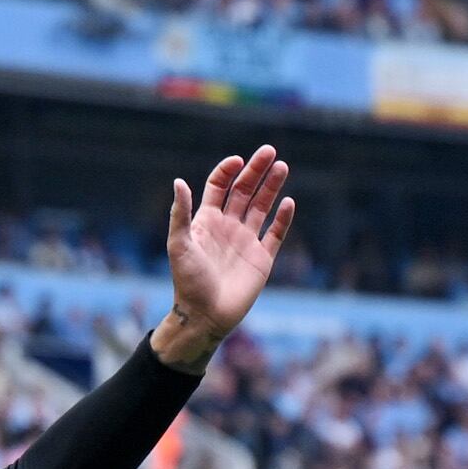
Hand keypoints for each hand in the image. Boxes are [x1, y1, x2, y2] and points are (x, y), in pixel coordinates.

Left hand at [149, 146, 295, 368]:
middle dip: (256, 170)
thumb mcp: (179, 245)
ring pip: (262, 206)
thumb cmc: (187, 282)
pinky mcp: (262, 258)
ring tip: (282, 167)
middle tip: (270, 152)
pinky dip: (283, 218)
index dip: (227, 171)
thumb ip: (180, 213)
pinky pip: (275, 233)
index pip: (219, 186)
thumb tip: (179, 181)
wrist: (204, 316)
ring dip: (271, 187)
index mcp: (206, 221)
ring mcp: (246, 241)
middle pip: (244, 191)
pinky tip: (288, 202)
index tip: (237, 161)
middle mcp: (227, 227)